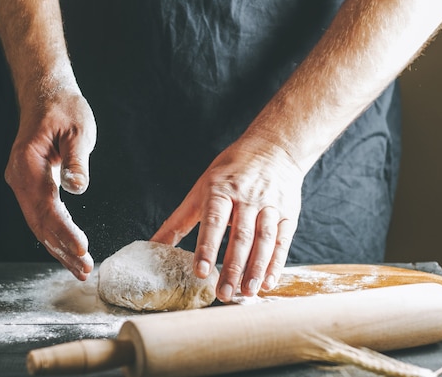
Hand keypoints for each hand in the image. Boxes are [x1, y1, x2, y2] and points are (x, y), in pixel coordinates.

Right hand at [5, 85, 96, 279]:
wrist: (45, 95)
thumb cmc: (64, 109)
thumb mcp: (78, 129)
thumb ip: (77, 159)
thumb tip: (78, 187)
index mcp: (28, 163)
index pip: (46, 206)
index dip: (64, 230)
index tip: (83, 249)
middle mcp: (18, 177)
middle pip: (39, 222)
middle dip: (62, 249)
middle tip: (85, 270)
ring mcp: (20, 182)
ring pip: (37, 223)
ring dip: (58, 247)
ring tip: (80, 268)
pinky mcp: (28, 184)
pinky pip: (39, 215)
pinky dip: (54, 234)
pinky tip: (68, 249)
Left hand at [151, 136, 303, 301]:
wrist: (273, 148)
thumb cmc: (230, 171)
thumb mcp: (201, 188)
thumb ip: (179, 220)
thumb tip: (153, 245)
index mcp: (222, 189)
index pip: (214, 220)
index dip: (208, 247)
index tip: (201, 272)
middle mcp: (247, 197)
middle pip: (241, 236)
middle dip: (233, 267)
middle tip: (223, 294)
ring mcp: (270, 205)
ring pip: (264, 240)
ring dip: (256, 268)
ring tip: (247, 292)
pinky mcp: (288, 213)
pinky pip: (282, 241)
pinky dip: (276, 263)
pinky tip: (267, 282)